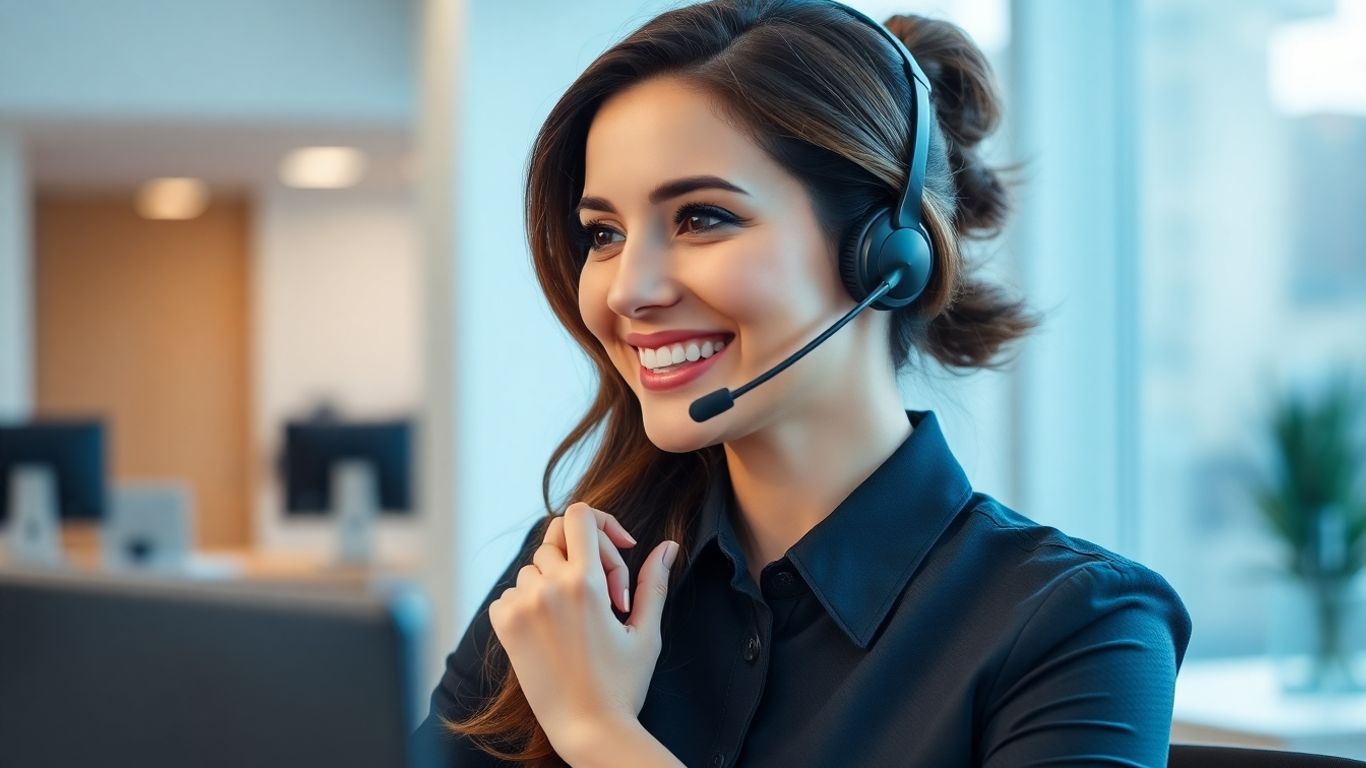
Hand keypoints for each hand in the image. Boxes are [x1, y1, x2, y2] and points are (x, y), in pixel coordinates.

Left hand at [489, 502, 678, 759]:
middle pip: (557, 538)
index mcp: (587, 583)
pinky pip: (512, 591)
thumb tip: (668, 546)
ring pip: (536, 566)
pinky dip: (531, 601)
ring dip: (557, 581)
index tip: (620, 550)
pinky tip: (553, 629)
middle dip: (585, 558)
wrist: (587, 729)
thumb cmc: (623, 684)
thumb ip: (653, 582)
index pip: (579, 516)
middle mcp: (549, 587)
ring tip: (580, 620)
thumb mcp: (646, 632)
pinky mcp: (504, 624)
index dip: (602, 523)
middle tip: (605, 598)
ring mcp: (522, 605)